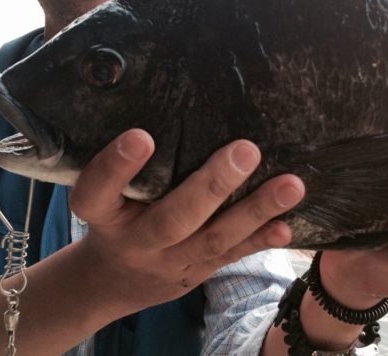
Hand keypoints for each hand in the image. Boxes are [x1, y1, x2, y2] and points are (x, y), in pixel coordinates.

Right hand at [68, 131, 304, 313]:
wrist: (111, 281)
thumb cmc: (114, 219)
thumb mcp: (105, 196)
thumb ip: (127, 167)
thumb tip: (177, 106)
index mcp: (104, 216)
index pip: (96, 193)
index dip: (115, 167)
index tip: (141, 136)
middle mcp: (136, 241)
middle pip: (172, 218)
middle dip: (213, 186)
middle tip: (247, 150)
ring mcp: (169, 262)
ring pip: (213, 239)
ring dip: (254, 211)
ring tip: (291, 186)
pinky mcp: (196, 274)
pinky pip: (230, 257)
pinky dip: (259, 240)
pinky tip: (285, 227)